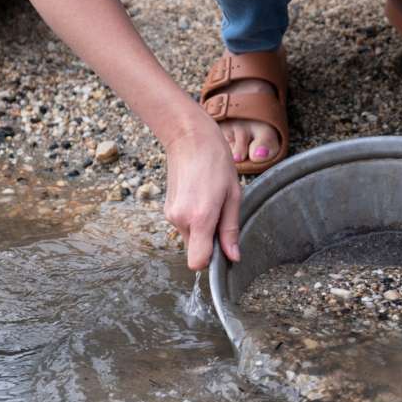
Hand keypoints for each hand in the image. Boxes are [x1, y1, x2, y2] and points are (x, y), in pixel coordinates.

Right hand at [163, 114, 241, 269]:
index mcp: (199, 218)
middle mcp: (180, 220)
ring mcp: (171, 215)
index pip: (197, 262)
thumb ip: (230, 230)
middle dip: (210, 240)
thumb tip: (233, 257)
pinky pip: (185, 226)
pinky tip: (202, 198)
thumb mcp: (233, 196)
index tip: (224, 249)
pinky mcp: (167, 209)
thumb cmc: (216, 163)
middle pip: (196, 250)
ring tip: (213, 201)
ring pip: (191, 238)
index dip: (212, 261)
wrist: (190, 138)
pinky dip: (195, 220)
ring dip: (203, 228)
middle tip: (222, 214)